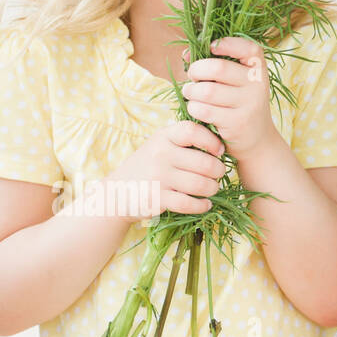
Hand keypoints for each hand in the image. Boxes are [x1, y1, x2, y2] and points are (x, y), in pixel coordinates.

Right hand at [106, 119, 225, 217]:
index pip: (192, 131)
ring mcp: (158, 177)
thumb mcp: (159, 145)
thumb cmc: (147, 166)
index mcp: (163, 137)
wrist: (117, 192)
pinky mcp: (156, 199)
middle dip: (218, 171)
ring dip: (212, 188)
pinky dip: (202, 205)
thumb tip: (220, 142)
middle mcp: (160, 154)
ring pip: (200, 184)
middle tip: (218, 174)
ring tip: (212, 189)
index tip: (219, 151)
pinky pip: (189, 203)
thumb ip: (182, 140)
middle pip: (204, 162)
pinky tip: (205, 204)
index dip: (211, 141)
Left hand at [181, 37, 274, 158]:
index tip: (211, 47)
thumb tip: (186, 53)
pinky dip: (194, 108)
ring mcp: (249, 105)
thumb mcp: (237, 83)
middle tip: (192, 76)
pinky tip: (195, 108)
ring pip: (207, 91)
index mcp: (258, 69)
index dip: (227, 43)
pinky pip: (205, 110)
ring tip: (190, 93)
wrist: (257, 140)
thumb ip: (216, 64)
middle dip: (197, 70)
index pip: (249, 48)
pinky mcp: (237, 123)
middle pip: (218, 68)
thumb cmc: (239, 104)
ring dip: (191, 91)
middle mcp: (258, 84)